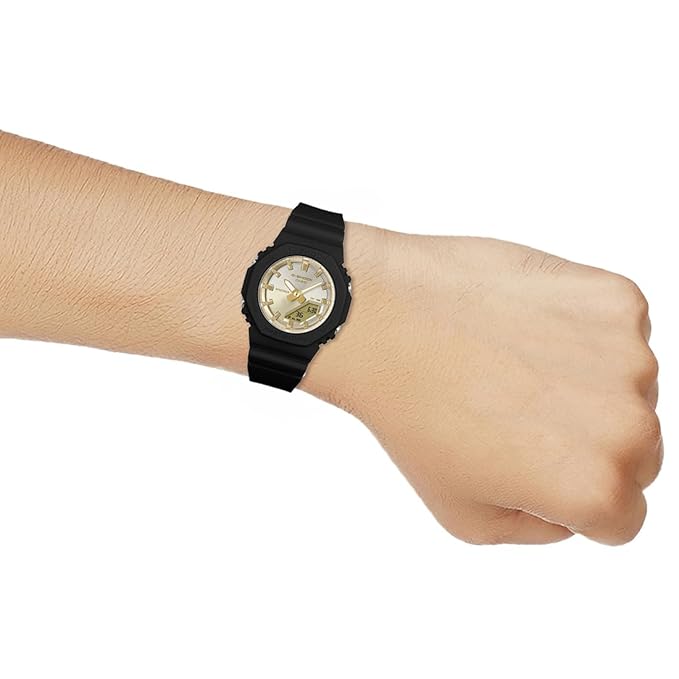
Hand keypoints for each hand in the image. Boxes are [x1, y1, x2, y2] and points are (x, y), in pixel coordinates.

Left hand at [303, 228, 661, 544]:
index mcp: (594, 488)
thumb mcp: (465, 515)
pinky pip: (618, 331)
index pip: (623, 515)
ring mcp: (626, 353)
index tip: (531, 463)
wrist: (383, 320)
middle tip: (517, 413)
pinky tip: (524, 329)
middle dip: (587, 441)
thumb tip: (575, 511)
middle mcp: (627, 424)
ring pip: (629, 387)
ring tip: (512, 366)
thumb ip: (540, 529)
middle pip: (637, 451)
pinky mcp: (614, 298)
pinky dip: (583, 332)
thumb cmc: (413, 414)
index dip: (573, 495)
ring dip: (586, 382)